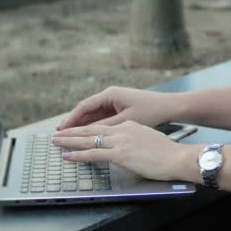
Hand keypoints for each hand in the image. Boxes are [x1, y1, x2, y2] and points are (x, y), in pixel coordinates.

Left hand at [52, 120, 194, 180]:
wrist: (177, 157)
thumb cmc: (168, 152)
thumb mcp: (149, 140)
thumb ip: (136, 141)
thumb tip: (130, 147)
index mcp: (129, 126)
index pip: (103, 126)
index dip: (87, 129)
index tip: (76, 131)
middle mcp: (122, 130)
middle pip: (91, 129)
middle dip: (72, 132)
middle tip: (58, 133)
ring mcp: (120, 141)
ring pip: (88, 139)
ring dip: (69, 141)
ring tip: (56, 142)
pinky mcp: (119, 154)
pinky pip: (93, 154)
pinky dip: (78, 155)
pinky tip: (67, 156)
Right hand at [57, 86, 179, 129]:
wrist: (170, 107)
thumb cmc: (151, 111)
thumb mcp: (126, 120)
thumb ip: (105, 127)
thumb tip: (87, 134)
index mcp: (110, 94)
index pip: (84, 107)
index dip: (72, 119)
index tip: (61, 130)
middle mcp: (111, 96)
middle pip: (86, 111)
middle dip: (74, 123)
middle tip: (59, 134)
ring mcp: (115, 103)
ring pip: (94, 115)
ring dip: (82, 126)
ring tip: (69, 136)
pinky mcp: (121, 109)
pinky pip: (102, 118)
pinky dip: (94, 127)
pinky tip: (87, 136)